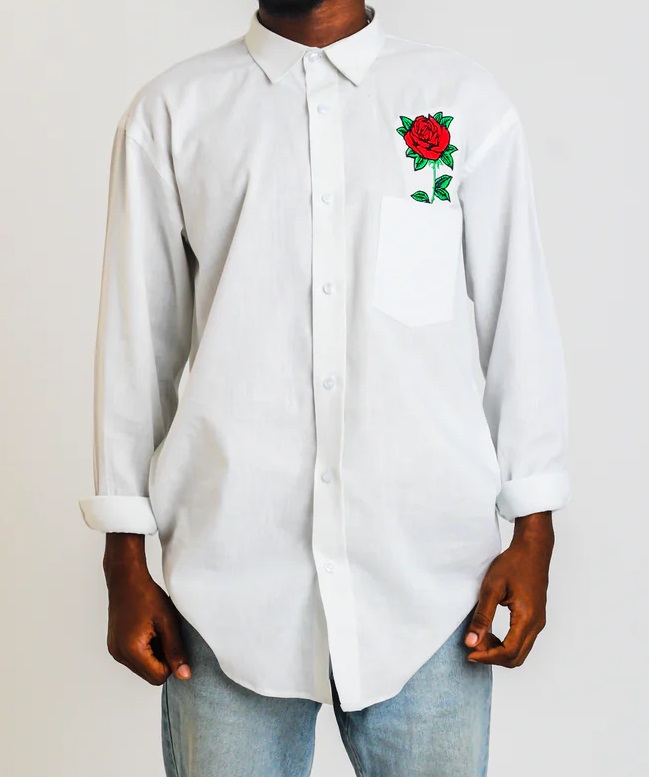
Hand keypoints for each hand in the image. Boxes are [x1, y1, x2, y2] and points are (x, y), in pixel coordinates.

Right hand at [103, 533, 191, 684]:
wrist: (126, 579)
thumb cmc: (147, 596)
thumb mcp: (168, 622)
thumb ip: (176, 650)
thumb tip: (185, 675)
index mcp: (132, 650)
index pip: (158, 677)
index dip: (171, 663)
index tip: (173, 642)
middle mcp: (119, 654)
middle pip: (149, 675)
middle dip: (162, 660)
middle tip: (165, 634)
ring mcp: (115, 651)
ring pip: (142, 668)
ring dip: (153, 655)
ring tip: (155, 630)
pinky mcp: (114, 646)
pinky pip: (134, 659)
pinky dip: (144, 650)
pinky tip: (147, 630)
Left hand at [464, 512, 553, 666]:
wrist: (533, 550)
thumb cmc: (513, 564)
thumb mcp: (491, 588)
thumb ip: (482, 616)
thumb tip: (471, 642)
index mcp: (527, 618)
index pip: (508, 652)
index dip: (487, 657)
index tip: (469, 653)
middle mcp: (537, 624)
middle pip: (516, 658)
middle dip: (492, 657)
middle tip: (472, 646)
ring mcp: (538, 622)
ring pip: (520, 652)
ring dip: (498, 651)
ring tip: (479, 638)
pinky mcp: (536, 619)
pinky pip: (522, 641)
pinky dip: (505, 644)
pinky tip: (490, 633)